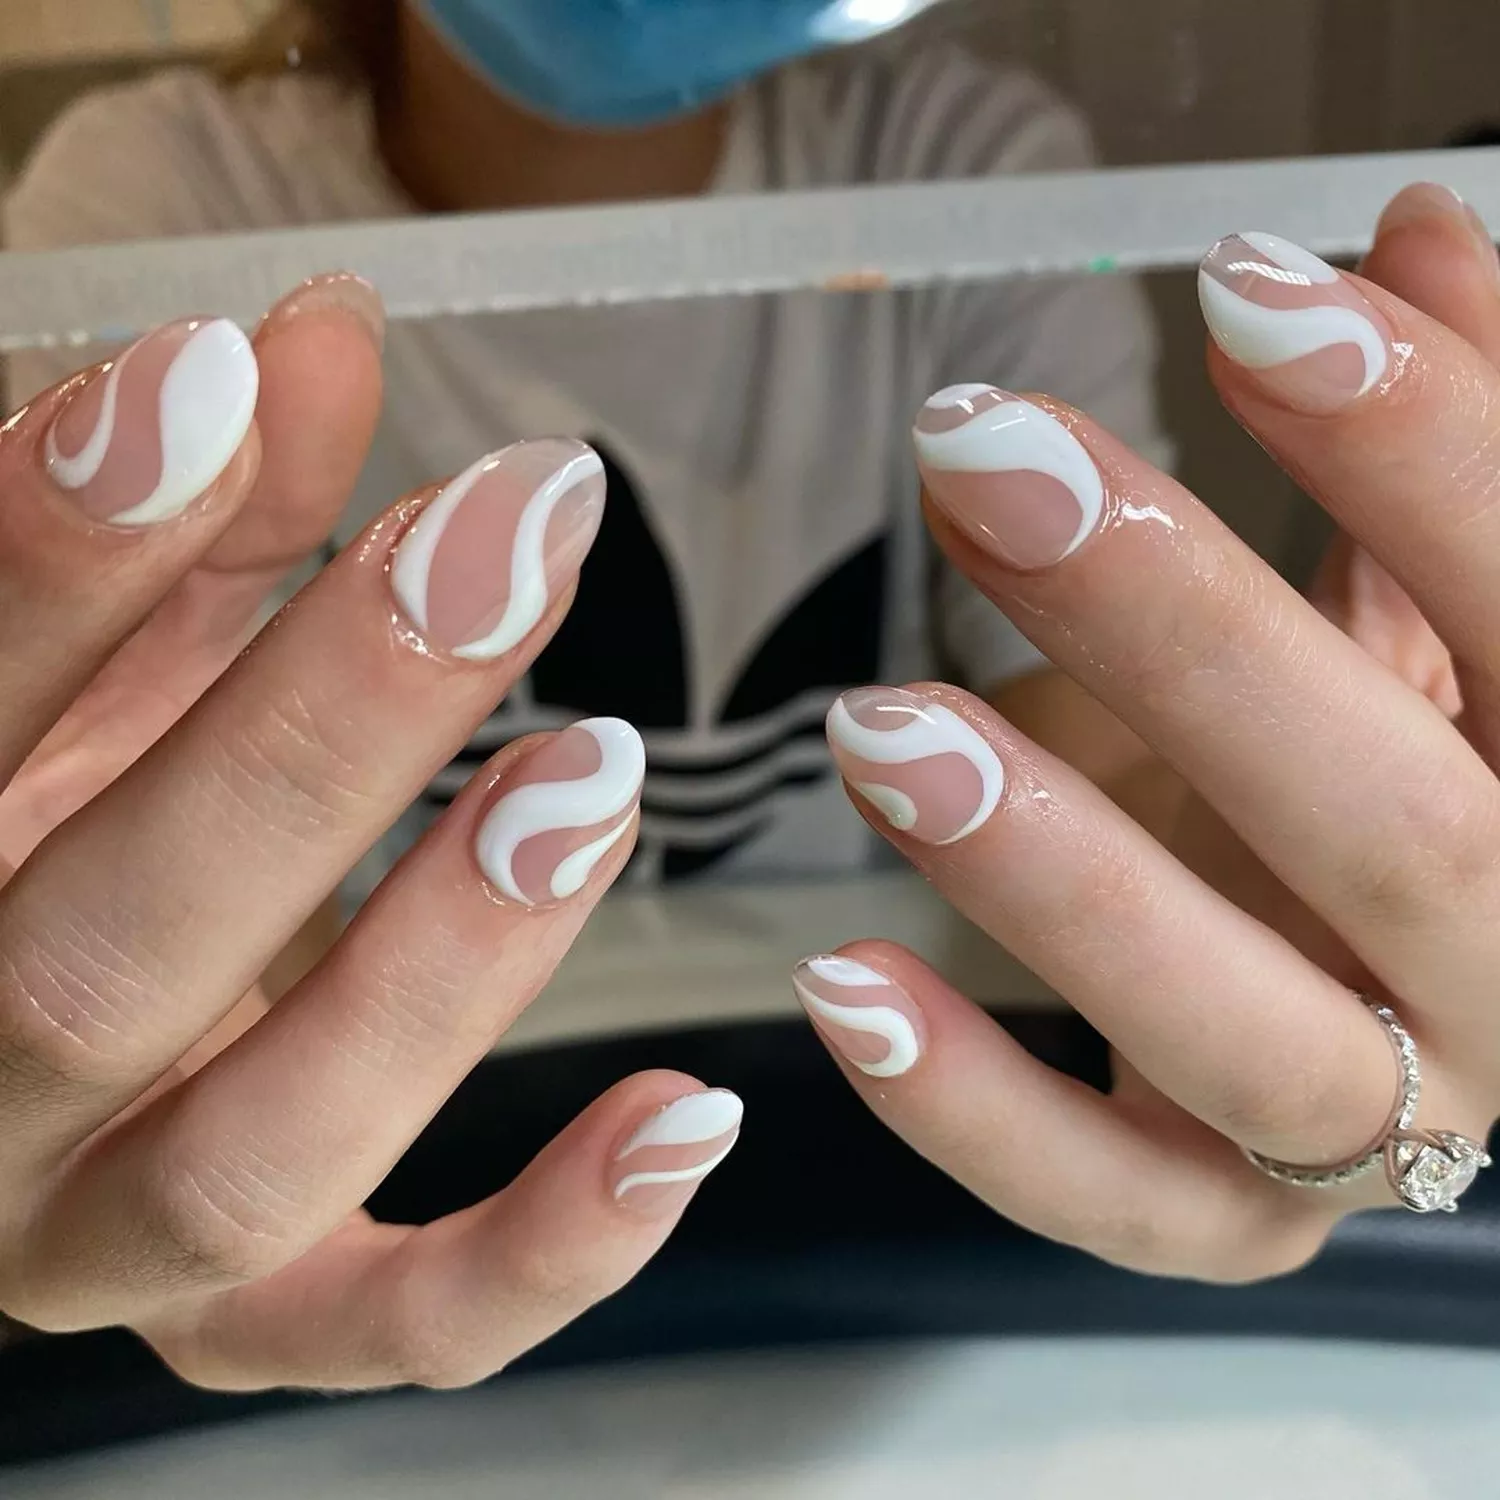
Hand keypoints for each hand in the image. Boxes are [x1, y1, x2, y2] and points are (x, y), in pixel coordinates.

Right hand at [0, 282, 738, 1387]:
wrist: (28, 1027)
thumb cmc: (69, 795)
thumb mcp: (119, 652)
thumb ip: (209, 517)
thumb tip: (319, 339)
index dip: (54, 549)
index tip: (224, 379)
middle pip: (112, 944)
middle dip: (321, 729)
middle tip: (503, 544)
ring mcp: (102, 1236)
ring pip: (259, 1154)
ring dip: (441, 965)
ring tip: (597, 776)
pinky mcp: (252, 1313)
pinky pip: (399, 1328)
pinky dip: (549, 1249)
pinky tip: (687, 1114)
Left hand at [799, 184, 1499, 1278]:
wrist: (1419, 1004)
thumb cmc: (1408, 767)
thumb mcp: (1432, 615)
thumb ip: (1435, 459)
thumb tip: (1413, 231)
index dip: (1425, 448)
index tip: (1248, 292)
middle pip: (1386, 830)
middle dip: (1187, 634)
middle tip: (991, 463)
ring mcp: (1375, 1124)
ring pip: (1238, 1030)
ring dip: (1052, 879)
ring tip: (874, 729)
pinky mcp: (1232, 1218)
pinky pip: (1106, 1195)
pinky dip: (972, 1108)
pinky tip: (842, 980)